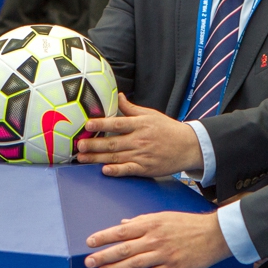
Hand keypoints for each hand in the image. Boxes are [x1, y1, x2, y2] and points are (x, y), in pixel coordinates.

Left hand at [76, 93, 203, 176]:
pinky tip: (105, 171)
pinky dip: (117, 171)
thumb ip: (132, 109)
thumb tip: (118, 96)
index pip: (118, 123)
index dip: (102, 124)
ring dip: (98, 159)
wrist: (188, 146)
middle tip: (78, 146)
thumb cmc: (167, 129)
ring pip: (116, 157)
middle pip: (113, 143)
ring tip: (82, 159)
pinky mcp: (146, 168)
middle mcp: (140, 139)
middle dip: (94, 145)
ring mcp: (142, 155)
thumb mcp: (151, 114)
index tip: (87, 125)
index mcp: (140, 124)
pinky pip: (129, 170)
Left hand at [84, 211, 231, 267]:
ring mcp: (163, 255)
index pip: (121, 231)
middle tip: (88, 262)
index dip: (104, 237)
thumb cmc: (188, 224)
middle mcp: (155, 239)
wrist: (214, 234)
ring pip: (133, 263)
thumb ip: (141, 221)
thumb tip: (122, 225)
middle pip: (123, 248)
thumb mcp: (163, 216)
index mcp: (151, 223)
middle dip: (104, 255)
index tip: (90, 243)